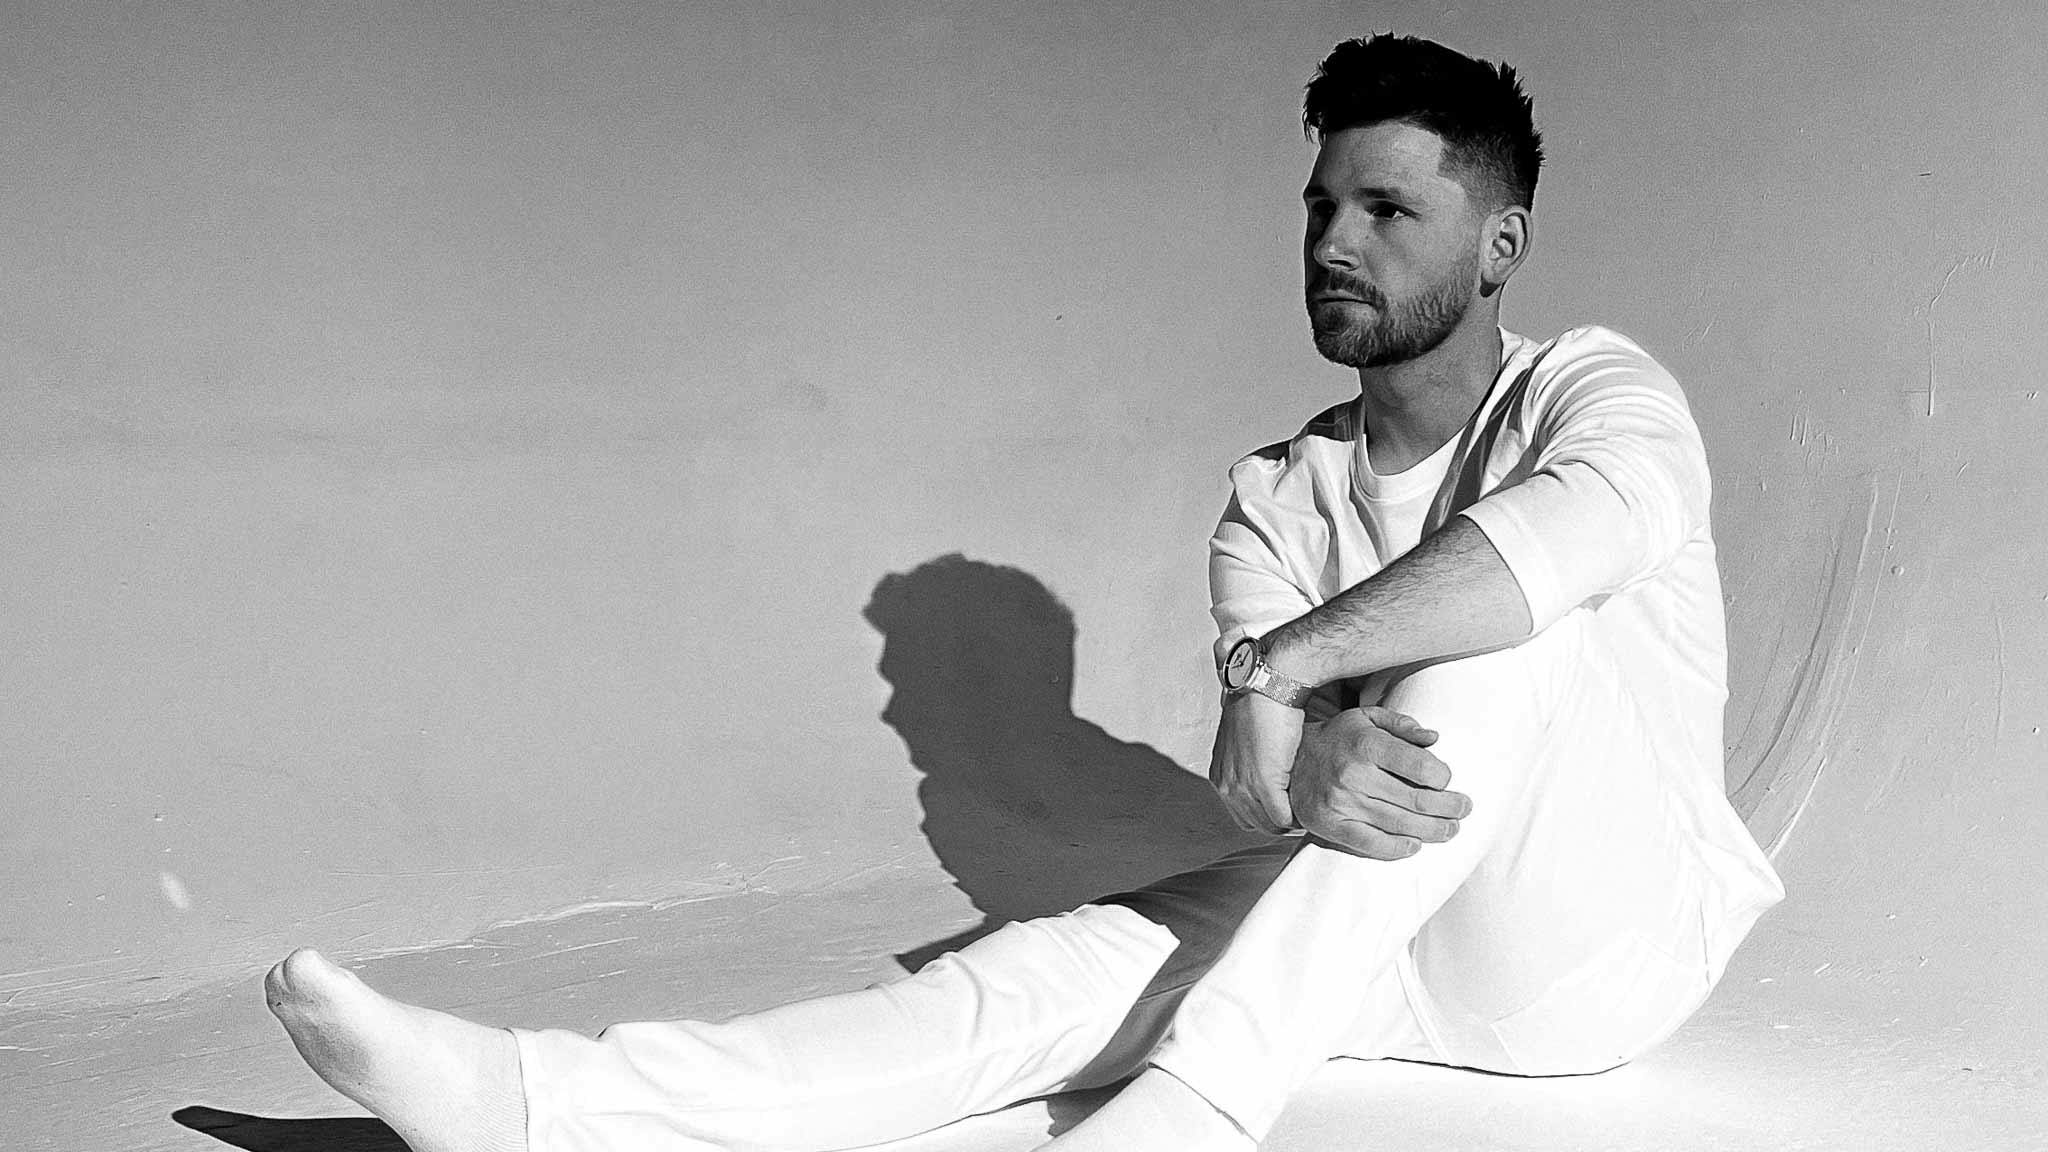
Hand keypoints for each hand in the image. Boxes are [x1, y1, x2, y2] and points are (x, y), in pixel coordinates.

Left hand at [1209, 690, 1306, 834]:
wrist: (1268, 686)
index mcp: (1220, 773)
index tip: (1284, 810)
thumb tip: (1268, 769)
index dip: (1264, 814)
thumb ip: (1250, 760)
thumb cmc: (1261, 704)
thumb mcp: (1246, 737)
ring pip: (1268, 824)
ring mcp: (1242, 786)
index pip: (1241, 813)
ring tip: (1306, 811)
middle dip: (1276, 822)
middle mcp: (1226, 783)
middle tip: (1298, 814)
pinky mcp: (1263, 783)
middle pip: (1253, 823)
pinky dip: (1296, 818)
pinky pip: (1282, 818)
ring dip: (1288, 822)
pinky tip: (1307, 807)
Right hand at [1289, 706, 1470, 858]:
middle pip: (1415, 799)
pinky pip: (1369, 843)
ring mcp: (1340, 802)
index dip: (1442, 777)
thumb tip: (1434, 738)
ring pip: (1399, 824)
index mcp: (1367, 743)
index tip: (1448, 781)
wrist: (1289, 761)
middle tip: (1463, 809)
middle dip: (1447, 808)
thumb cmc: (1339, 739)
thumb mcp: (1367, 718)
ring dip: (1431, 831)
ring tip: (1449, 829)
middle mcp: (1353, 773)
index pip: (1420, 766)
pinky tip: (1414, 845)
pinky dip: (1395, 848)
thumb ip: (1402, 724)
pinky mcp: (1329, 824)